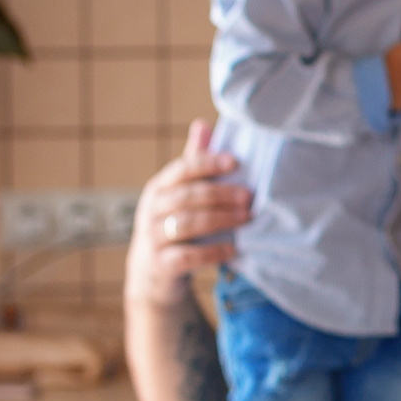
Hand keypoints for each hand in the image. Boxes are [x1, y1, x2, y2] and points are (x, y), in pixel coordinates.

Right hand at [123, 121, 249, 305]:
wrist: (152, 276)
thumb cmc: (173, 226)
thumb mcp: (178, 195)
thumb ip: (193, 164)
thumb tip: (202, 123)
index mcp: (159, 188)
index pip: (182, 170)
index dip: (208, 163)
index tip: (235, 162)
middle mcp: (152, 210)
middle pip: (187, 196)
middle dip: (219, 194)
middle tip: (248, 196)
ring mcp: (154, 238)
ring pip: (186, 223)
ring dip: (219, 219)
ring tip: (246, 218)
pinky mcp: (161, 265)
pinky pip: (187, 256)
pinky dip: (212, 252)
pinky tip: (234, 250)